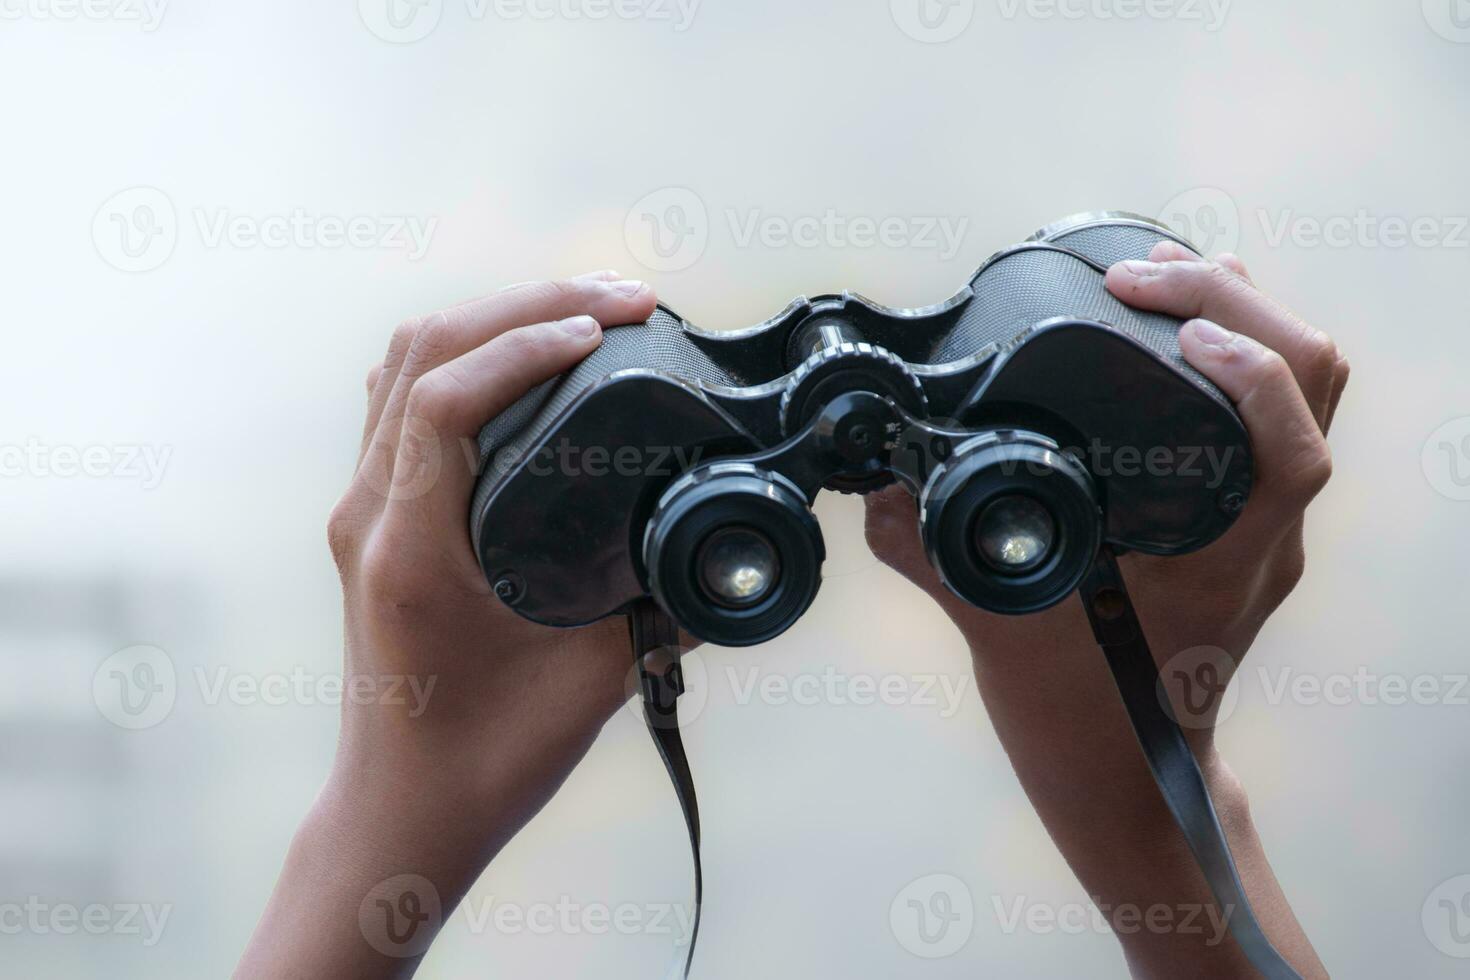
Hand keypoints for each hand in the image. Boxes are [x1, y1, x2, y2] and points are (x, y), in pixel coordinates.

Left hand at [239, 271, 663, 977]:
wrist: (404, 809)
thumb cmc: (485, 761)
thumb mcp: (591, 685)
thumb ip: (663, 612)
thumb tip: (728, 552)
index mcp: (411, 550)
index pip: (442, 400)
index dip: (525, 343)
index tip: (605, 331)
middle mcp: (371, 516)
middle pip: (421, 352)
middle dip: (526, 304)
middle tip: (624, 300)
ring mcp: (363, 512)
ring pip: (404, 362)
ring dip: (494, 318)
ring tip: (586, 311)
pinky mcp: (373, 519)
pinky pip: (403, 399)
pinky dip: (466, 356)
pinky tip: (529, 360)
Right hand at [864, 244, 1346, 977]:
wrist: (1120, 771)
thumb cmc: (1074, 711)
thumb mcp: (991, 624)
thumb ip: (924, 549)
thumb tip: (870, 477)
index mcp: (1226, 557)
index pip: (1292, 446)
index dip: (1250, 366)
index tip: (1168, 324)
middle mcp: (1263, 531)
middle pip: (1317, 384)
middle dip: (1240, 301)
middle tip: (1140, 275)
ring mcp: (1263, 523)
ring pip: (1309, 390)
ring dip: (1248, 315)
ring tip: (1159, 275)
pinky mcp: (1245, 517)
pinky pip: (1273, 411)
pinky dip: (1235, 351)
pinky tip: (1166, 331)